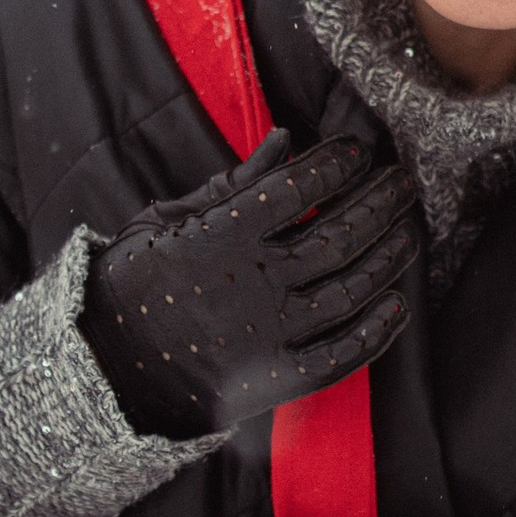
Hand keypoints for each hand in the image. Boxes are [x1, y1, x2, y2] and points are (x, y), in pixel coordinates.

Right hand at [79, 131, 419, 439]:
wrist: (108, 367)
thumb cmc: (135, 283)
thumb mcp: (166, 219)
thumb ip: (232, 183)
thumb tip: (285, 139)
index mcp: (222, 234)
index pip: (299, 186)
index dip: (337, 163)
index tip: (359, 150)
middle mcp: (254, 281)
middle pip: (340, 233)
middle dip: (381, 201)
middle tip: (403, 181)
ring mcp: (271, 332)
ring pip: (352, 288)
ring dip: (389, 257)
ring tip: (408, 232)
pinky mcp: (280, 377)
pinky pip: (344, 354)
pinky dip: (378, 331)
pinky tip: (397, 304)